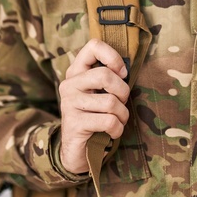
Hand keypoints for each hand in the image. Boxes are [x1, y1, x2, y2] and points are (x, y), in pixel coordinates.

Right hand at [57, 39, 129, 174]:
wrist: (78, 151)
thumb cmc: (96, 116)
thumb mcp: (100, 94)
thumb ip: (109, 78)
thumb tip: (127, 69)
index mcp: (77, 71)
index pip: (93, 46)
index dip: (113, 57)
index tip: (122, 73)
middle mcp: (69, 84)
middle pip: (105, 75)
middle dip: (123, 92)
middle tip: (122, 104)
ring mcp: (69, 103)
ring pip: (111, 102)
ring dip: (122, 115)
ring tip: (118, 121)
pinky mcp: (74, 123)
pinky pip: (108, 121)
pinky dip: (118, 129)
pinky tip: (113, 132)